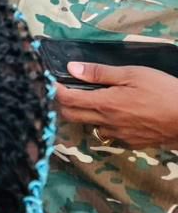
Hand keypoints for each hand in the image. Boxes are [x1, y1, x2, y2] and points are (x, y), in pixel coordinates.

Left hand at [55, 62, 177, 147]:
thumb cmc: (164, 91)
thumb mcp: (133, 74)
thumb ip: (100, 73)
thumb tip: (71, 68)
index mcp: (105, 104)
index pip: (67, 100)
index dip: (53, 91)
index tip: (48, 81)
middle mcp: (107, 123)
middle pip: (71, 117)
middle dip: (61, 104)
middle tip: (61, 91)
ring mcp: (120, 136)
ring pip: (90, 126)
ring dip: (83, 115)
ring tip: (88, 100)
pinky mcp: (132, 143)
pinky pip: (109, 134)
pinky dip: (104, 124)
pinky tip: (113, 114)